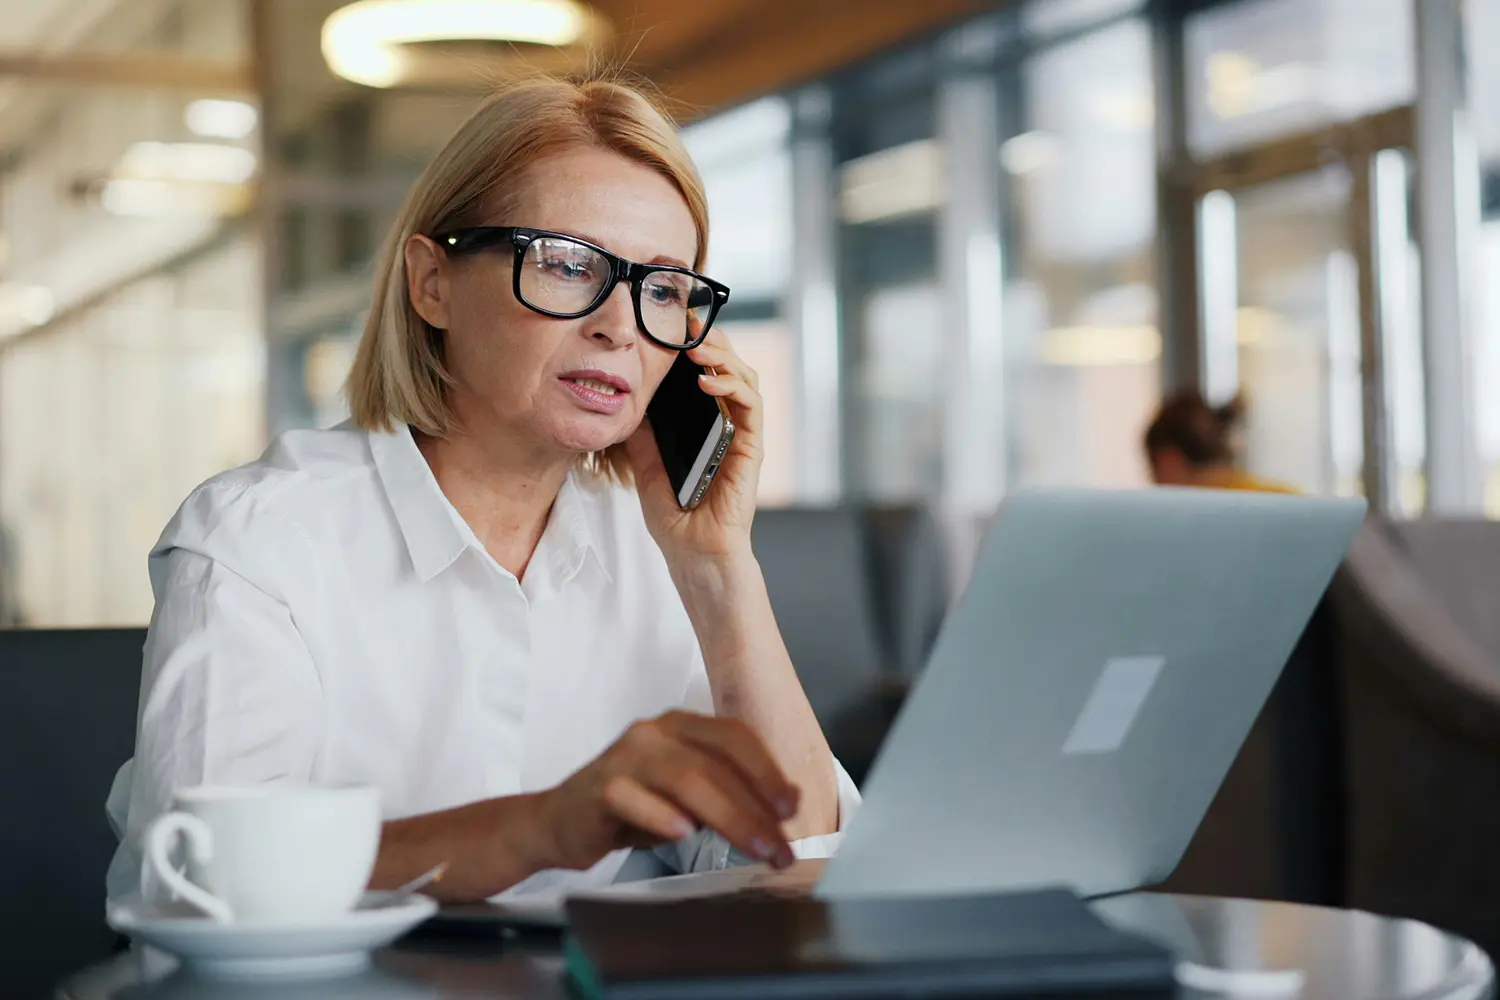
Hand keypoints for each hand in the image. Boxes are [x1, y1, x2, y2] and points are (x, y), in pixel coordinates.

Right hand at [535, 710, 799, 872]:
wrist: (558, 823)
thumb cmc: (630, 809)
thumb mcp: (685, 798)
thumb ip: (726, 793)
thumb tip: (784, 808)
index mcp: (680, 726)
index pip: (734, 737)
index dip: (767, 771)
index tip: (792, 809)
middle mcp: (654, 733)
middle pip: (715, 764)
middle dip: (755, 808)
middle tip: (780, 848)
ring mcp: (624, 757)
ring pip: (684, 778)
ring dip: (727, 816)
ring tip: (753, 849)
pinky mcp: (597, 787)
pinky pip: (632, 796)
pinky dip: (660, 814)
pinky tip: (683, 834)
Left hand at [627, 328, 762, 560]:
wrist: (691, 552)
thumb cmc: (674, 514)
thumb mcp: (644, 463)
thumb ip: (641, 431)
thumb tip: (625, 396)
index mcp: (705, 422)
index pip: (706, 371)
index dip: (695, 344)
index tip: (672, 323)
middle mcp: (728, 423)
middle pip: (729, 365)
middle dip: (711, 338)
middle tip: (686, 319)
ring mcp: (742, 433)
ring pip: (745, 377)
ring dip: (722, 356)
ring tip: (695, 346)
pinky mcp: (751, 448)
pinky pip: (750, 407)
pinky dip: (732, 387)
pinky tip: (707, 381)